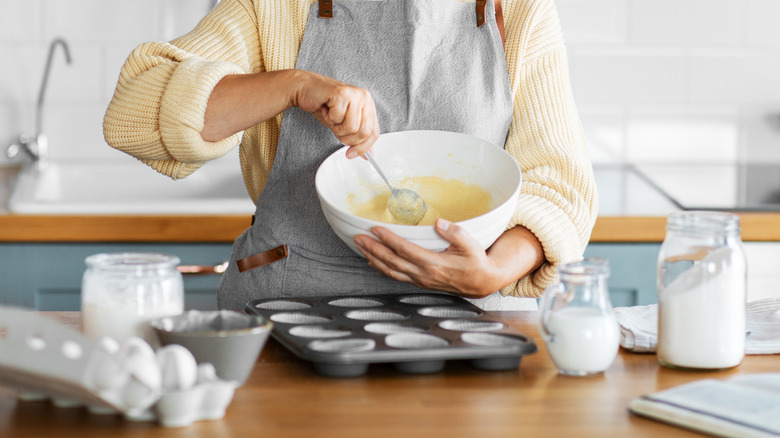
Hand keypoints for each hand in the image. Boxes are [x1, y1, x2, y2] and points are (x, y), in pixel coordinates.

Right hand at [293, 71, 378, 158]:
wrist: (305, 88)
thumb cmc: (324, 104)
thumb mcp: (343, 124)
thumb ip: (357, 137)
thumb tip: (368, 154)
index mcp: (368, 104)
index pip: (374, 132)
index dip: (363, 147)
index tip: (352, 154)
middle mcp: (364, 97)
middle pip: (364, 132)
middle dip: (348, 138)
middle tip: (337, 130)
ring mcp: (354, 94)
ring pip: (352, 127)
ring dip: (336, 127)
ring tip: (331, 116)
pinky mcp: (342, 93)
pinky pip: (338, 118)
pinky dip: (328, 118)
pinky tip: (326, 108)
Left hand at [353, 219, 501, 297]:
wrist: (482, 282)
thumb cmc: (476, 262)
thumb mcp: (471, 244)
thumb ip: (455, 233)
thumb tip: (440, 223)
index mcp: (434, 264)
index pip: (404, 250)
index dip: (388, 239)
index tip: (375, 230)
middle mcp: (424, 274)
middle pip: (392, 261)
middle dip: (373, 249)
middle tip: (358, 238)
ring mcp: (420, 280)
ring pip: (391, 271)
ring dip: (374, 259)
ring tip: (361, 248)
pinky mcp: (420, 282)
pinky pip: (396, 276)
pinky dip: (382, 269)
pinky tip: (374, 262)